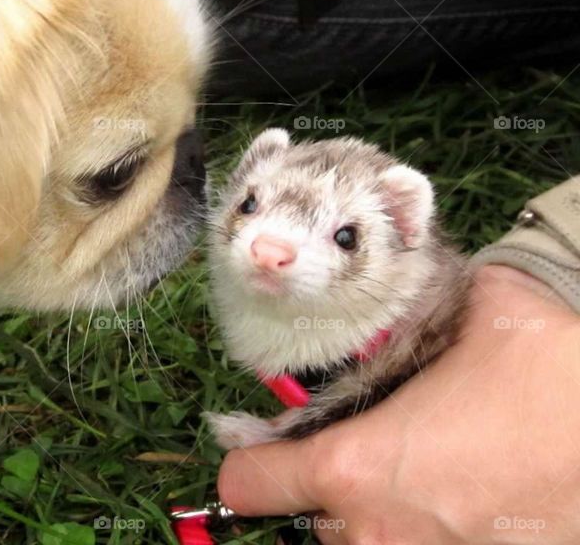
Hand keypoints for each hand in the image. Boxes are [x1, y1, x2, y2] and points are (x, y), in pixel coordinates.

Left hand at [217, 265, 579, 543]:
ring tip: (419, 473)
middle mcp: (375, 533)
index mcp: (354, 468)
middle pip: (307, 519)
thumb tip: (408, 276)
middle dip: (324, 487)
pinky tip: (456, 497)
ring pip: (358, 542)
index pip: (245, 484)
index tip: (265, 448)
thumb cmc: (552, 377)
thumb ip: (418, 306)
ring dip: (371, 515)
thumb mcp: (478, 310)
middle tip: (366, 450)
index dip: (250, 462)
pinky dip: (418, 531)